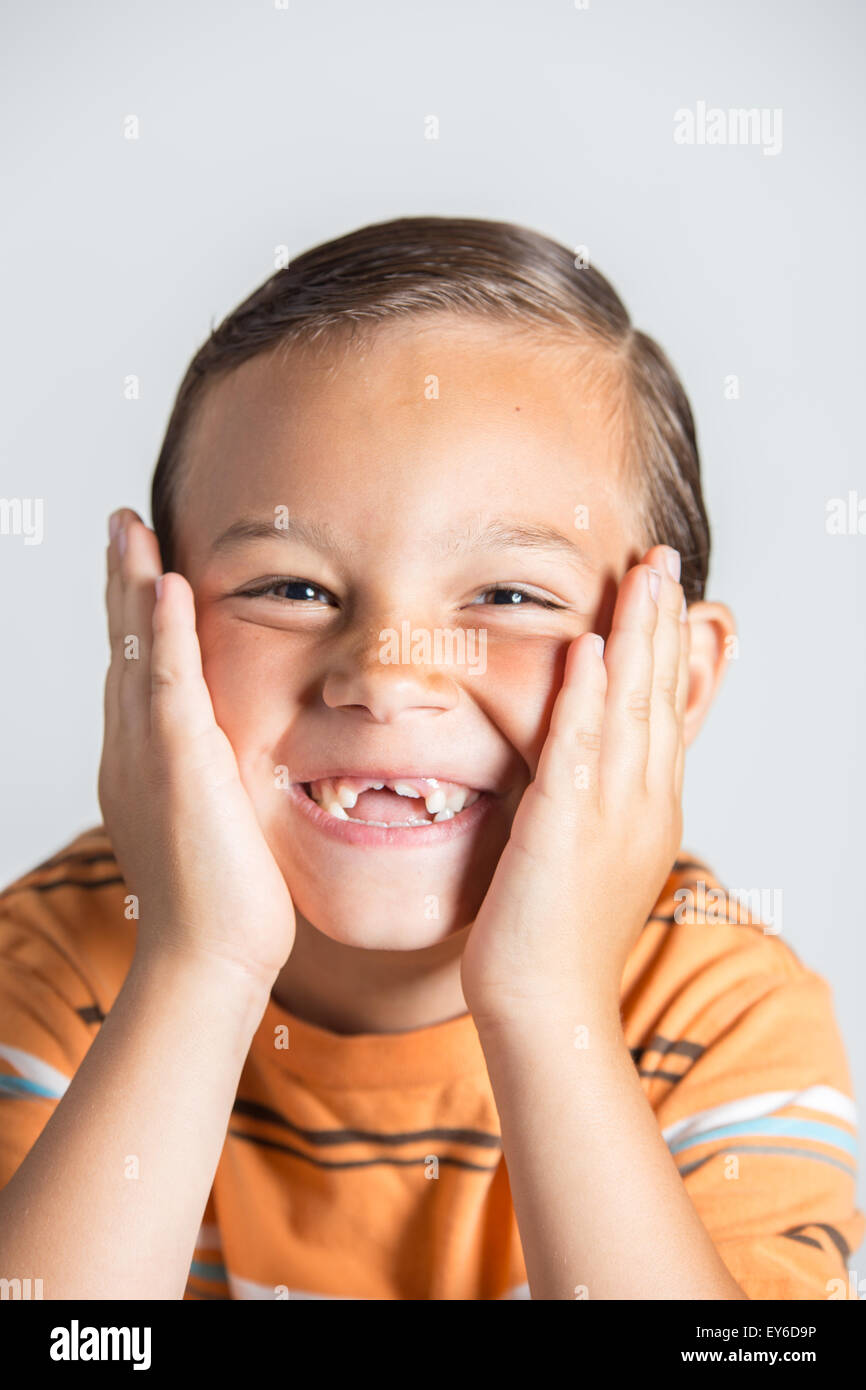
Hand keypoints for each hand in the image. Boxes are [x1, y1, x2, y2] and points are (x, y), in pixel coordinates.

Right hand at [98, 508, 295, 987]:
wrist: (208, 958)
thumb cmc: (224, 905)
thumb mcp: (219, 824)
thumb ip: (219, 782)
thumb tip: (239, 767)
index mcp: (144, 764)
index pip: (139, 673)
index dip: (138, 619)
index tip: (145, 570)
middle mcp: (133, 752)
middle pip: (124, 649)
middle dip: (122, 584)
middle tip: (122, 526)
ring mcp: (148, 757)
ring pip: (134, 653)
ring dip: (133, 586)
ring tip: (130, 528)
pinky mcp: (178, 766)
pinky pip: (166, 685)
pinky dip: (162, 634)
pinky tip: (165, 585)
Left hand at [461, 545, 688, 1029]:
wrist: (547, 1008)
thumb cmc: (555, 939)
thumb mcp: (586, 857)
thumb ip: (586, 803)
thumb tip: (571, 767)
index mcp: (647, 810)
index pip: (663, 713)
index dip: (665, 650)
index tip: (664, 597)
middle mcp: (642, 804)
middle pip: (658, 696)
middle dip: (660, 623)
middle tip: (663, 560)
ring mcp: (610, 815)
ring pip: (631, 708)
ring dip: (635, 636)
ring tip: (642, 574)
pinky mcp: (565, 828)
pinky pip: (580, 748)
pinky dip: (587, 694)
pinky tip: (590, 646)